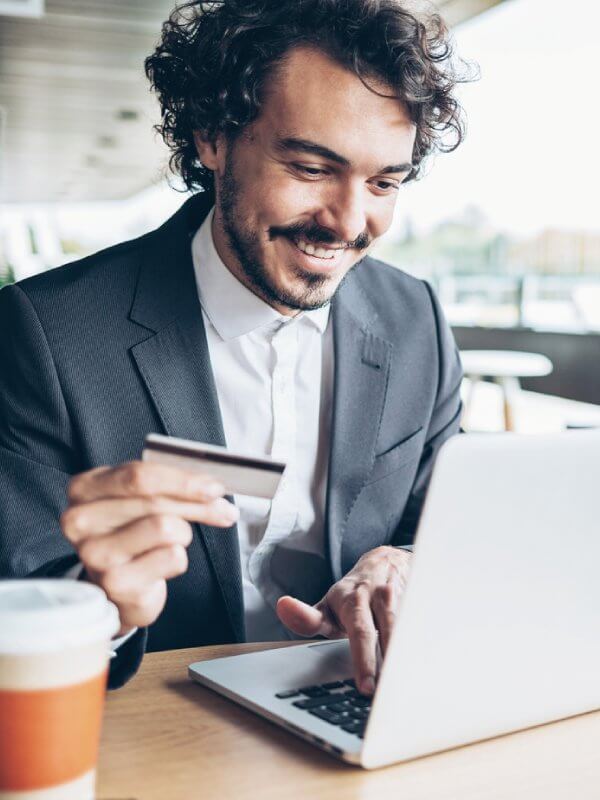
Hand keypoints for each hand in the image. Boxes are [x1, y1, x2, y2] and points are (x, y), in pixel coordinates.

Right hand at [61, 461, 238, 633]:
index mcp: (84, 489)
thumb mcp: (138, 499)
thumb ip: (167, 485)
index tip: (214, 485)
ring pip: (166, 528)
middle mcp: (81, 521)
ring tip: (175, 540)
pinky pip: (172, 557)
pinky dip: (178, 558)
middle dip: (199, 504)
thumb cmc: (131, 533)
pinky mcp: (116, 583)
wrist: (117, 586)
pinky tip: (162, 563)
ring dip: (183, 533)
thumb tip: (212, 485)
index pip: (138, 476)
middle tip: (224, 509)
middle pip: (155, 501)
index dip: (182, 479)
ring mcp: (95, 554)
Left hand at [276, 546, 410, 695]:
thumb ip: (307, 616)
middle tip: (387, 698)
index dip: (364, 660)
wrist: (385, 562)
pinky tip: (425, 672)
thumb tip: (283, 607)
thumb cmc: (353, 594)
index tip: (366, 688)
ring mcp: (405, 599)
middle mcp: (381, 597)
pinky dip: (426, 650)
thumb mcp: (328, 605)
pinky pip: (424, 630)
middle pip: (389, 635)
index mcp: (355, 600)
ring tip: (408, 689)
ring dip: (409, 660)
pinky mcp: (422, 603)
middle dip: (390, 666)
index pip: (360, 633)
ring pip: (409, 632)